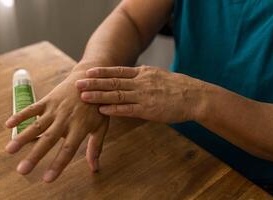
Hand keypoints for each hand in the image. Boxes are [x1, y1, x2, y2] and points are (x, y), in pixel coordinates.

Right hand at [5, 67, 108, 182]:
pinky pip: (33, 108)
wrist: (92, 80)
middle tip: (22, 170)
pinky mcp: (49, 100)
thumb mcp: (101, 126)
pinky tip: (8, 124)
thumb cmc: (98, 106)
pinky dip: (21, 115)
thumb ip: (96, 146)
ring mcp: (56, 109)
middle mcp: (66, 119)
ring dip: (22, 137)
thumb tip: (94, 168)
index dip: (58, 164)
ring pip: (37, 125)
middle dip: (35, 155)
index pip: (68, 149)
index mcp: (80, 127)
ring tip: (10, 150)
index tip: (47, 179)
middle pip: (49, 139)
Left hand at [76, 66, 203, 122]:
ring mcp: (144, 96)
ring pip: (117, 95)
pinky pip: (128, 109)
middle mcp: (141, 82)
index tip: (88, 72)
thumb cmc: (177, 87)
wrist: (194, 96)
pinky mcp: (148, 110)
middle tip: (78, 82)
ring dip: (99, 96)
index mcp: (143, 73)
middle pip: (113, 82)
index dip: (102, 72)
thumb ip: (143, 76)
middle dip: (94, 83)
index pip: (118, 72)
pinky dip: (114, 109)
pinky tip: (102, 110)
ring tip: (84, 96)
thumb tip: (130, 76)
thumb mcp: (158, 75)